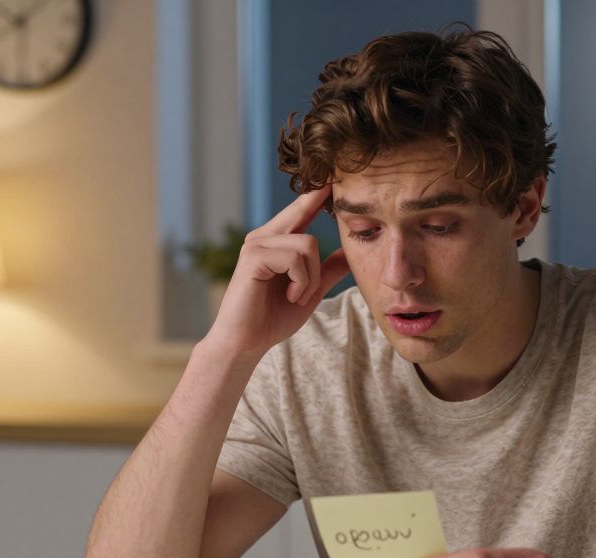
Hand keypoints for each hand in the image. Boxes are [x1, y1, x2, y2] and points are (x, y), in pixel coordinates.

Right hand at [203, 186, 349, 359]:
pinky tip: (289, 296)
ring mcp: (257, 244)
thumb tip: (350, 252)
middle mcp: (264, 236)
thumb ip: (327, 270)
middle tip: (305, 281)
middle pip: (305, 214)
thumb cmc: (271, 319)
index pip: (300, 208)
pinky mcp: (253, 257)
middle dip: (317, 236)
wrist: (245, 343)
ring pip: (307, 243)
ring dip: (310, 278)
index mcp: (275, 240)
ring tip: (296, 296)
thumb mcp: (309, 291)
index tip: (333, 176)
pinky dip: (301, 282)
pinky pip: (295, 258)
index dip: (316, 192)